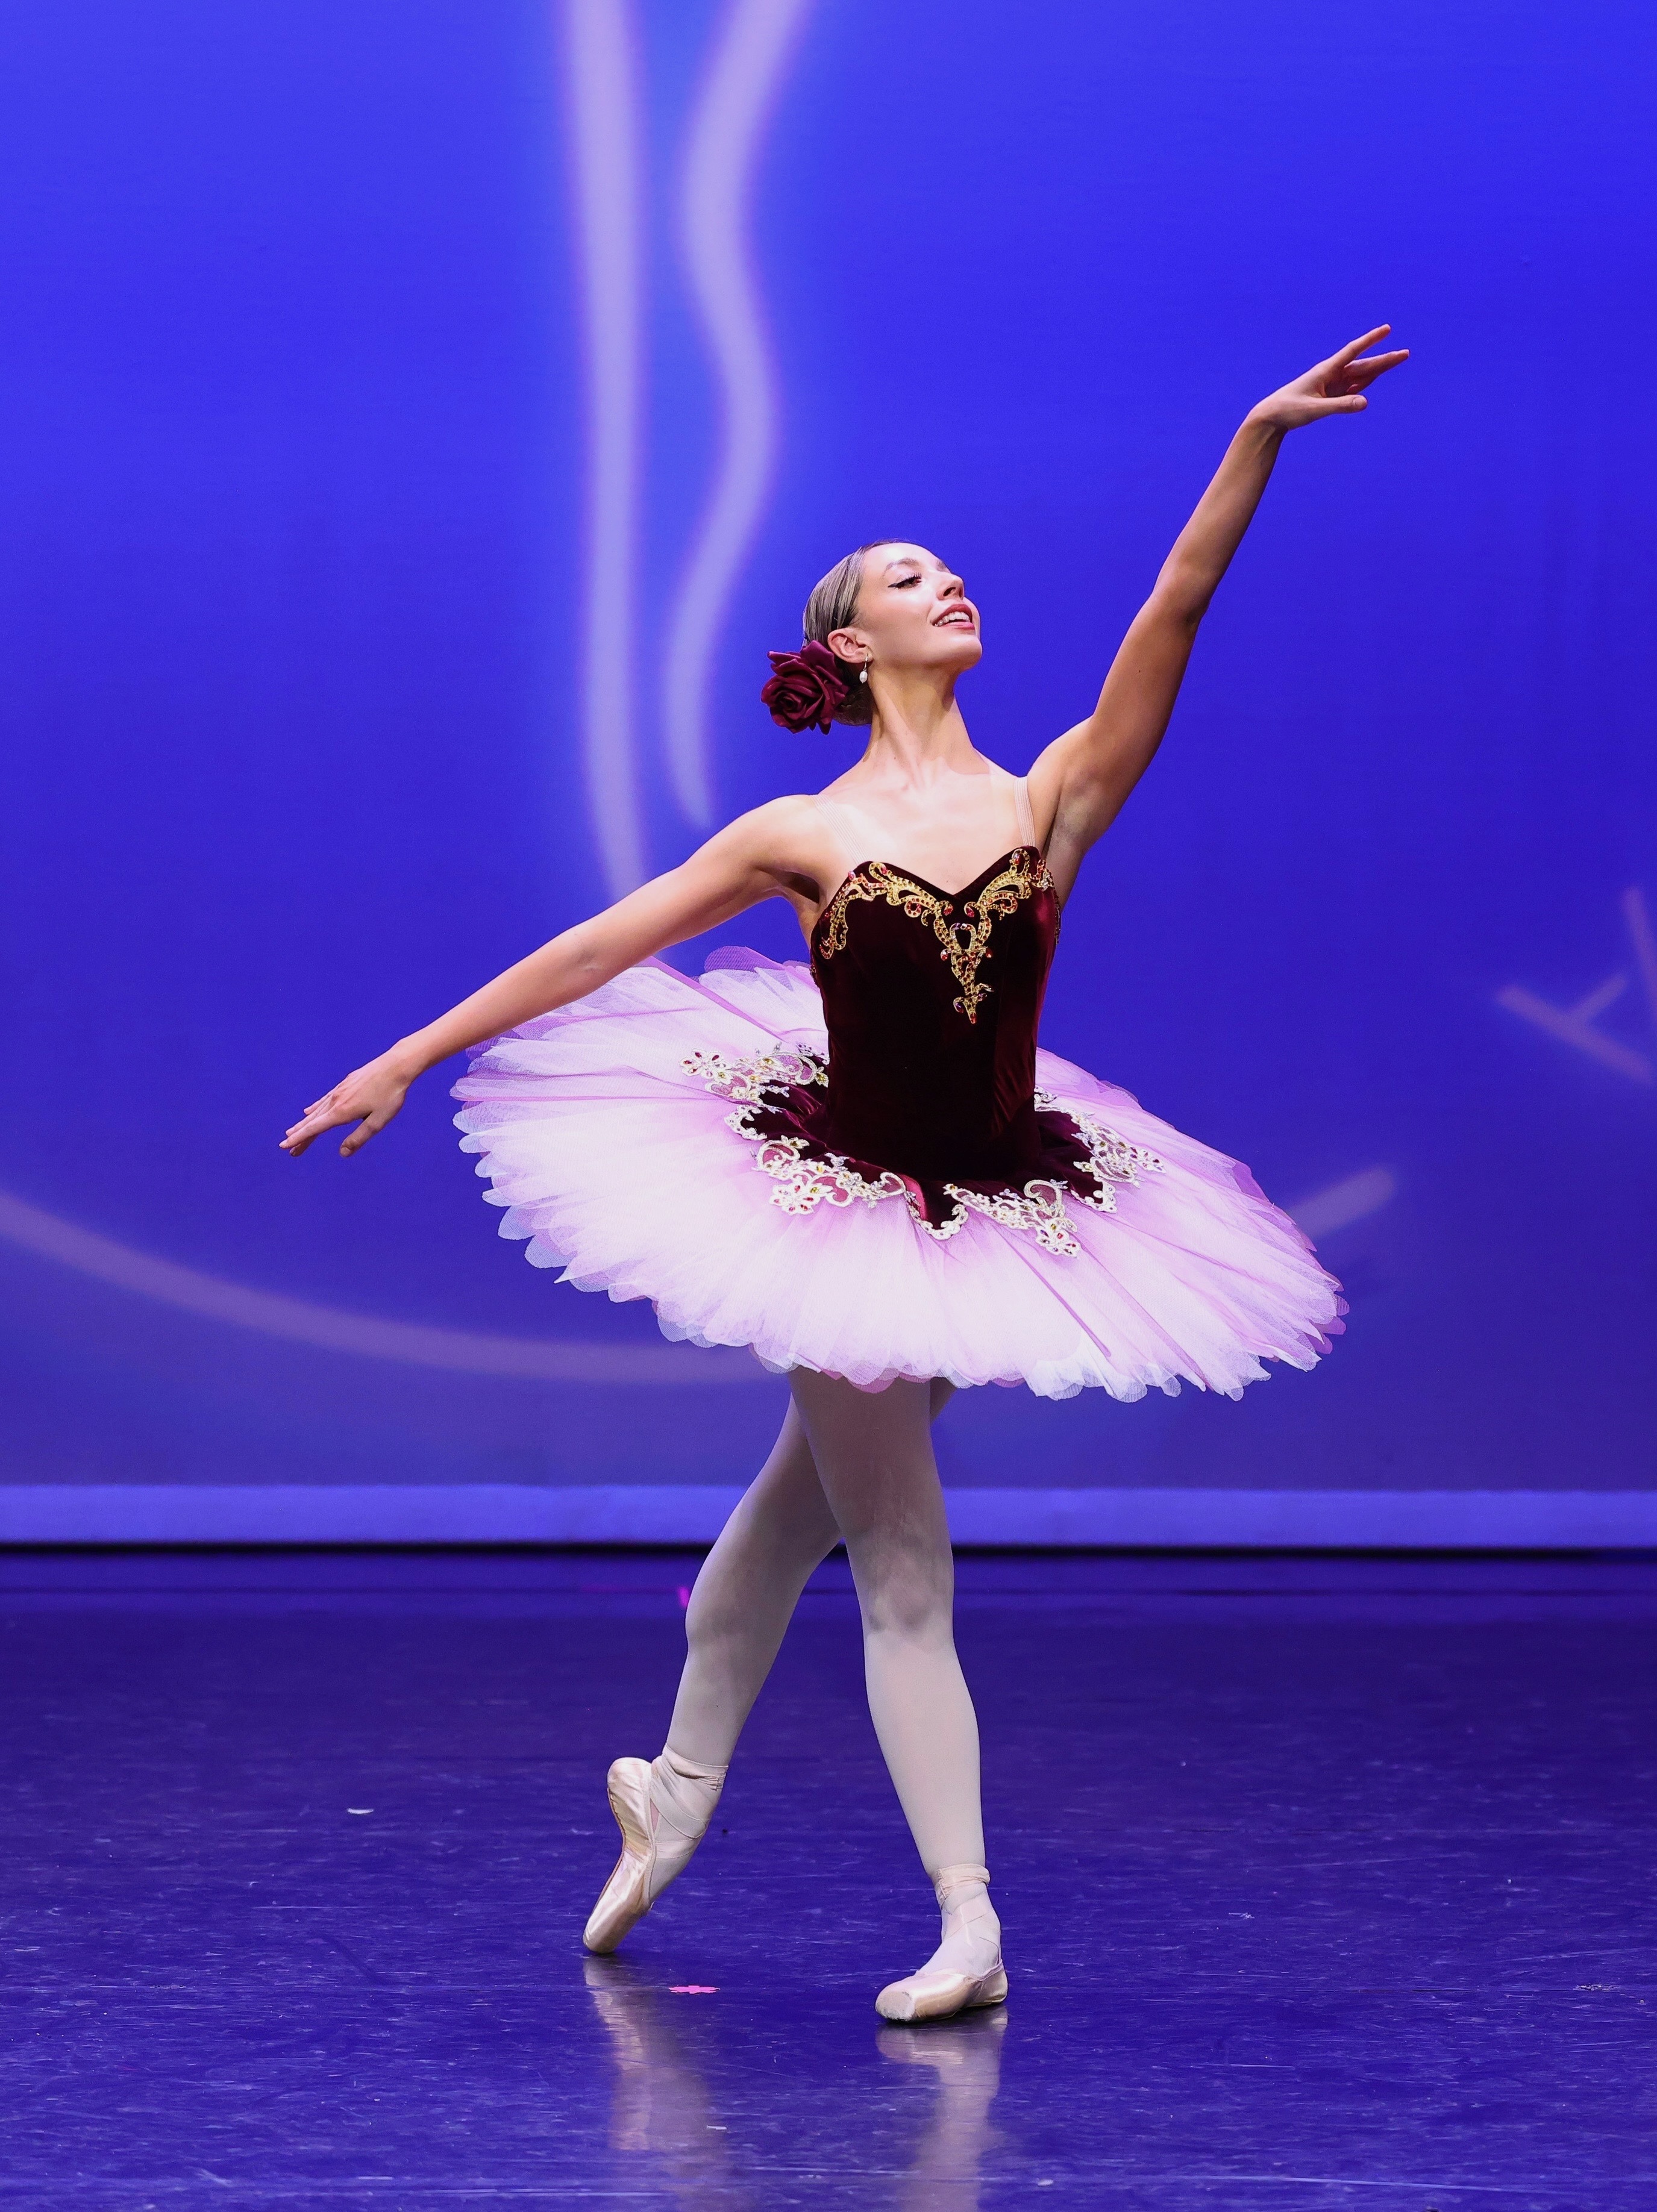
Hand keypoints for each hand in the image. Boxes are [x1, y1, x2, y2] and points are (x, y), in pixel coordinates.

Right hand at [280, 1047, 416, 1158]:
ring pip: (316, 1110)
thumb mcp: (378, 1121)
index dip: (299, 1139)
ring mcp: (338, 1090)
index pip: (315, 1129)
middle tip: (287, 1148)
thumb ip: (359, 1138)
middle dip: (299, 1135)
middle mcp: (335, 1100)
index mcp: (341, 1112)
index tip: (285, 1147)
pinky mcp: (344, 1084)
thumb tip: (342, 1153)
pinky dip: (314, 1108)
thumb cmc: (390, 1095)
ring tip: (291, 1132)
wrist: (396, 1065)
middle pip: (312, 1121)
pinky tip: (308, 1111)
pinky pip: (323, 1099)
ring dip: (304, 1123)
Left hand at [1249, 325, 1408, 431]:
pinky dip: (1365, 383)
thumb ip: (1341, 407)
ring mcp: (1332, 385)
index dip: (1371, 340)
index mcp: (1327, 370)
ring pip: (1360, 375)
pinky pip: (1352, 388)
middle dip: (1385, 359)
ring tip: (1398, 358)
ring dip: (1378, 368)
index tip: (1387, 329)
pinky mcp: (1330, 396)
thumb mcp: (1316, 410)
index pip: (1353, 351)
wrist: (1272, 417)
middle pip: (1363, 365)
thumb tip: (1366, 403)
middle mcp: (1331, 375)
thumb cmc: (1290, 410)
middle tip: (1406, 353)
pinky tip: (1374, 377)